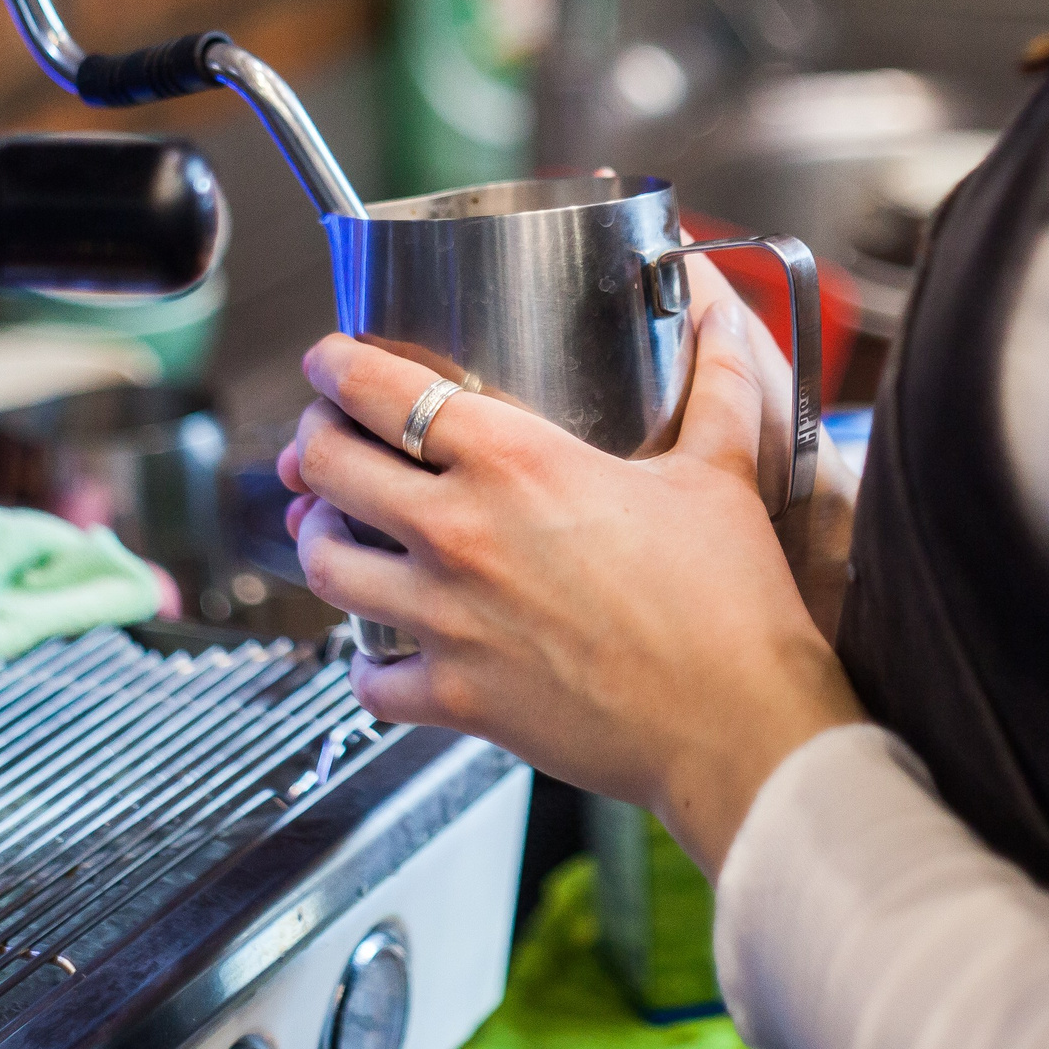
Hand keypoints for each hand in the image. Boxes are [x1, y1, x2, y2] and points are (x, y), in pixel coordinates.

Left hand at [278, 296, 865, 876]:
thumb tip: (722, 320)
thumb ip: (717, 389)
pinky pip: (367, 677)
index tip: (328, 359)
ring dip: (319, 541)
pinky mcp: (453, 698)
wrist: (735, 727)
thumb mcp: (722, 474)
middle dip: (313, 444)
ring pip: (326, 567)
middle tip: (322, 441)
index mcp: (517, 462)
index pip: (385, 392)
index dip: (338, 367)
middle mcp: (463, 533)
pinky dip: (364, 662)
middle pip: (331, 468)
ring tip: (332, 532)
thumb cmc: (732, 604)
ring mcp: (448, 620)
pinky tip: (380, 651)